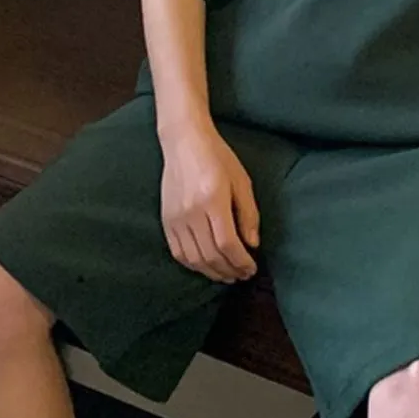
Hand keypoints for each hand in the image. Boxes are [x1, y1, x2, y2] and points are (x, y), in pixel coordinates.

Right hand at [160, 121, 259, 283]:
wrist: (184, 142)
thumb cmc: (217, 157)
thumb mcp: (241, 180)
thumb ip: (248, 213)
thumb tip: (252, 244)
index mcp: (212, 199)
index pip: (227, 243)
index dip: (240, 261)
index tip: (251, 268)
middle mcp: (191, 212)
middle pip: (210, 255)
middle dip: (229, 270)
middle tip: (242, 275)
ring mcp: (175, 217)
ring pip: (193, 258)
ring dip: (211, 272)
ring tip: (227, 275)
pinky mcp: (166, 220)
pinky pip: (178, 252)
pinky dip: (193, 265)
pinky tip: (206, 266)